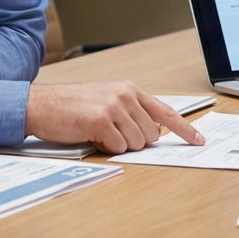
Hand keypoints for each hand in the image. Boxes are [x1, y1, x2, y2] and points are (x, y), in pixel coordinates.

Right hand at [26, 81, 205, 153]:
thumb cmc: (71, 107)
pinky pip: (118, 147)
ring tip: (98, 133)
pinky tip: (91, 136)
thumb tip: (154, 132)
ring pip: (137, 143)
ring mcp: (114, 107)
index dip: (184, 129)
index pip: (166, 112)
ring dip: (119, 145)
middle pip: (151, 134)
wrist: (40, 104)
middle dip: (134, 140)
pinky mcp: (101, 121)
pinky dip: (106, 148)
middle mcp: (125, 95)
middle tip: (111, 133)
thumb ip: (131, 112)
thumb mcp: (106, 100)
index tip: (198, 140)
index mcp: (129, 89)